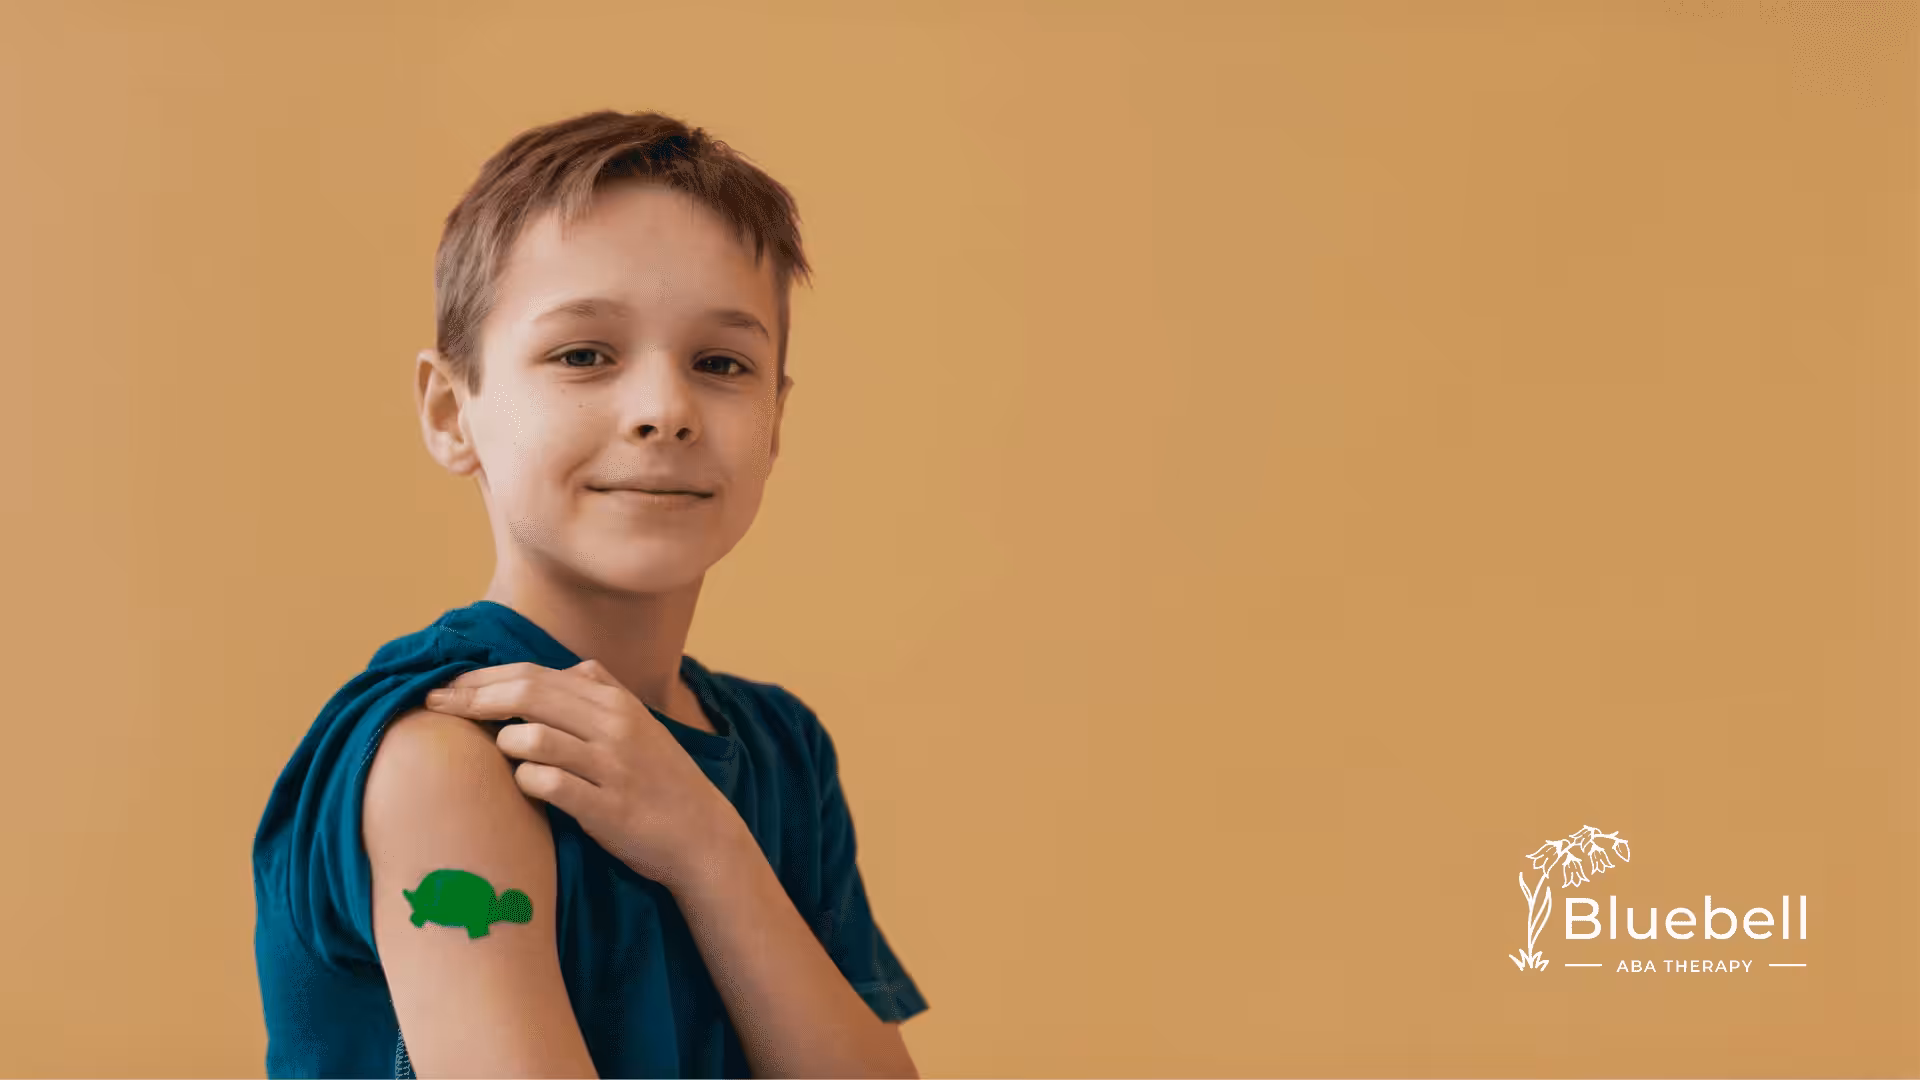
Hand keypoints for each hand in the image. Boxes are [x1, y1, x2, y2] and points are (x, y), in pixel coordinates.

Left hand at [424, 659, 741, 891]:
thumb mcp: (638, 723)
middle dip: (471, 699)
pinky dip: (525, 781)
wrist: (701, 834)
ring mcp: (611, 766)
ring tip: (499, 755)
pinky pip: (547, 785)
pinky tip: (524, 785)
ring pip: (532, 738)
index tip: (445, 686)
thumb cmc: (659, 779)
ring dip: (503, 745)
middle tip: (434, 707)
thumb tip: (562, 669)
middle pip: (527, 695)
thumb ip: (601, 691)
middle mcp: (613, 725)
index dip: (483, 677)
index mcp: (614, 701)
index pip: (534, 673)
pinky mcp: (606, 807)